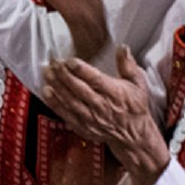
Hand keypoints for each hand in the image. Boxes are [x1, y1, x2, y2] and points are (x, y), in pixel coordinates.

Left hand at [41, 48, 170, 184]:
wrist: (133, 136)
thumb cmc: (134, 106)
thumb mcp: (138, 84)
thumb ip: (128, 65)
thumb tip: (123, 48)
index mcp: (116, 94)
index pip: (96, 80)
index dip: (81, 70)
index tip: (69, 60)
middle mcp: (102, 106)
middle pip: (79, 90)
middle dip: (64, 76)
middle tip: (53, 63)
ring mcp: (91, 118)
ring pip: (70, 101)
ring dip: (57, 87)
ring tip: (47, 73)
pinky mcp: (83, 127)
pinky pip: (66, 115)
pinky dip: (55, 104)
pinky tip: (46, 92)